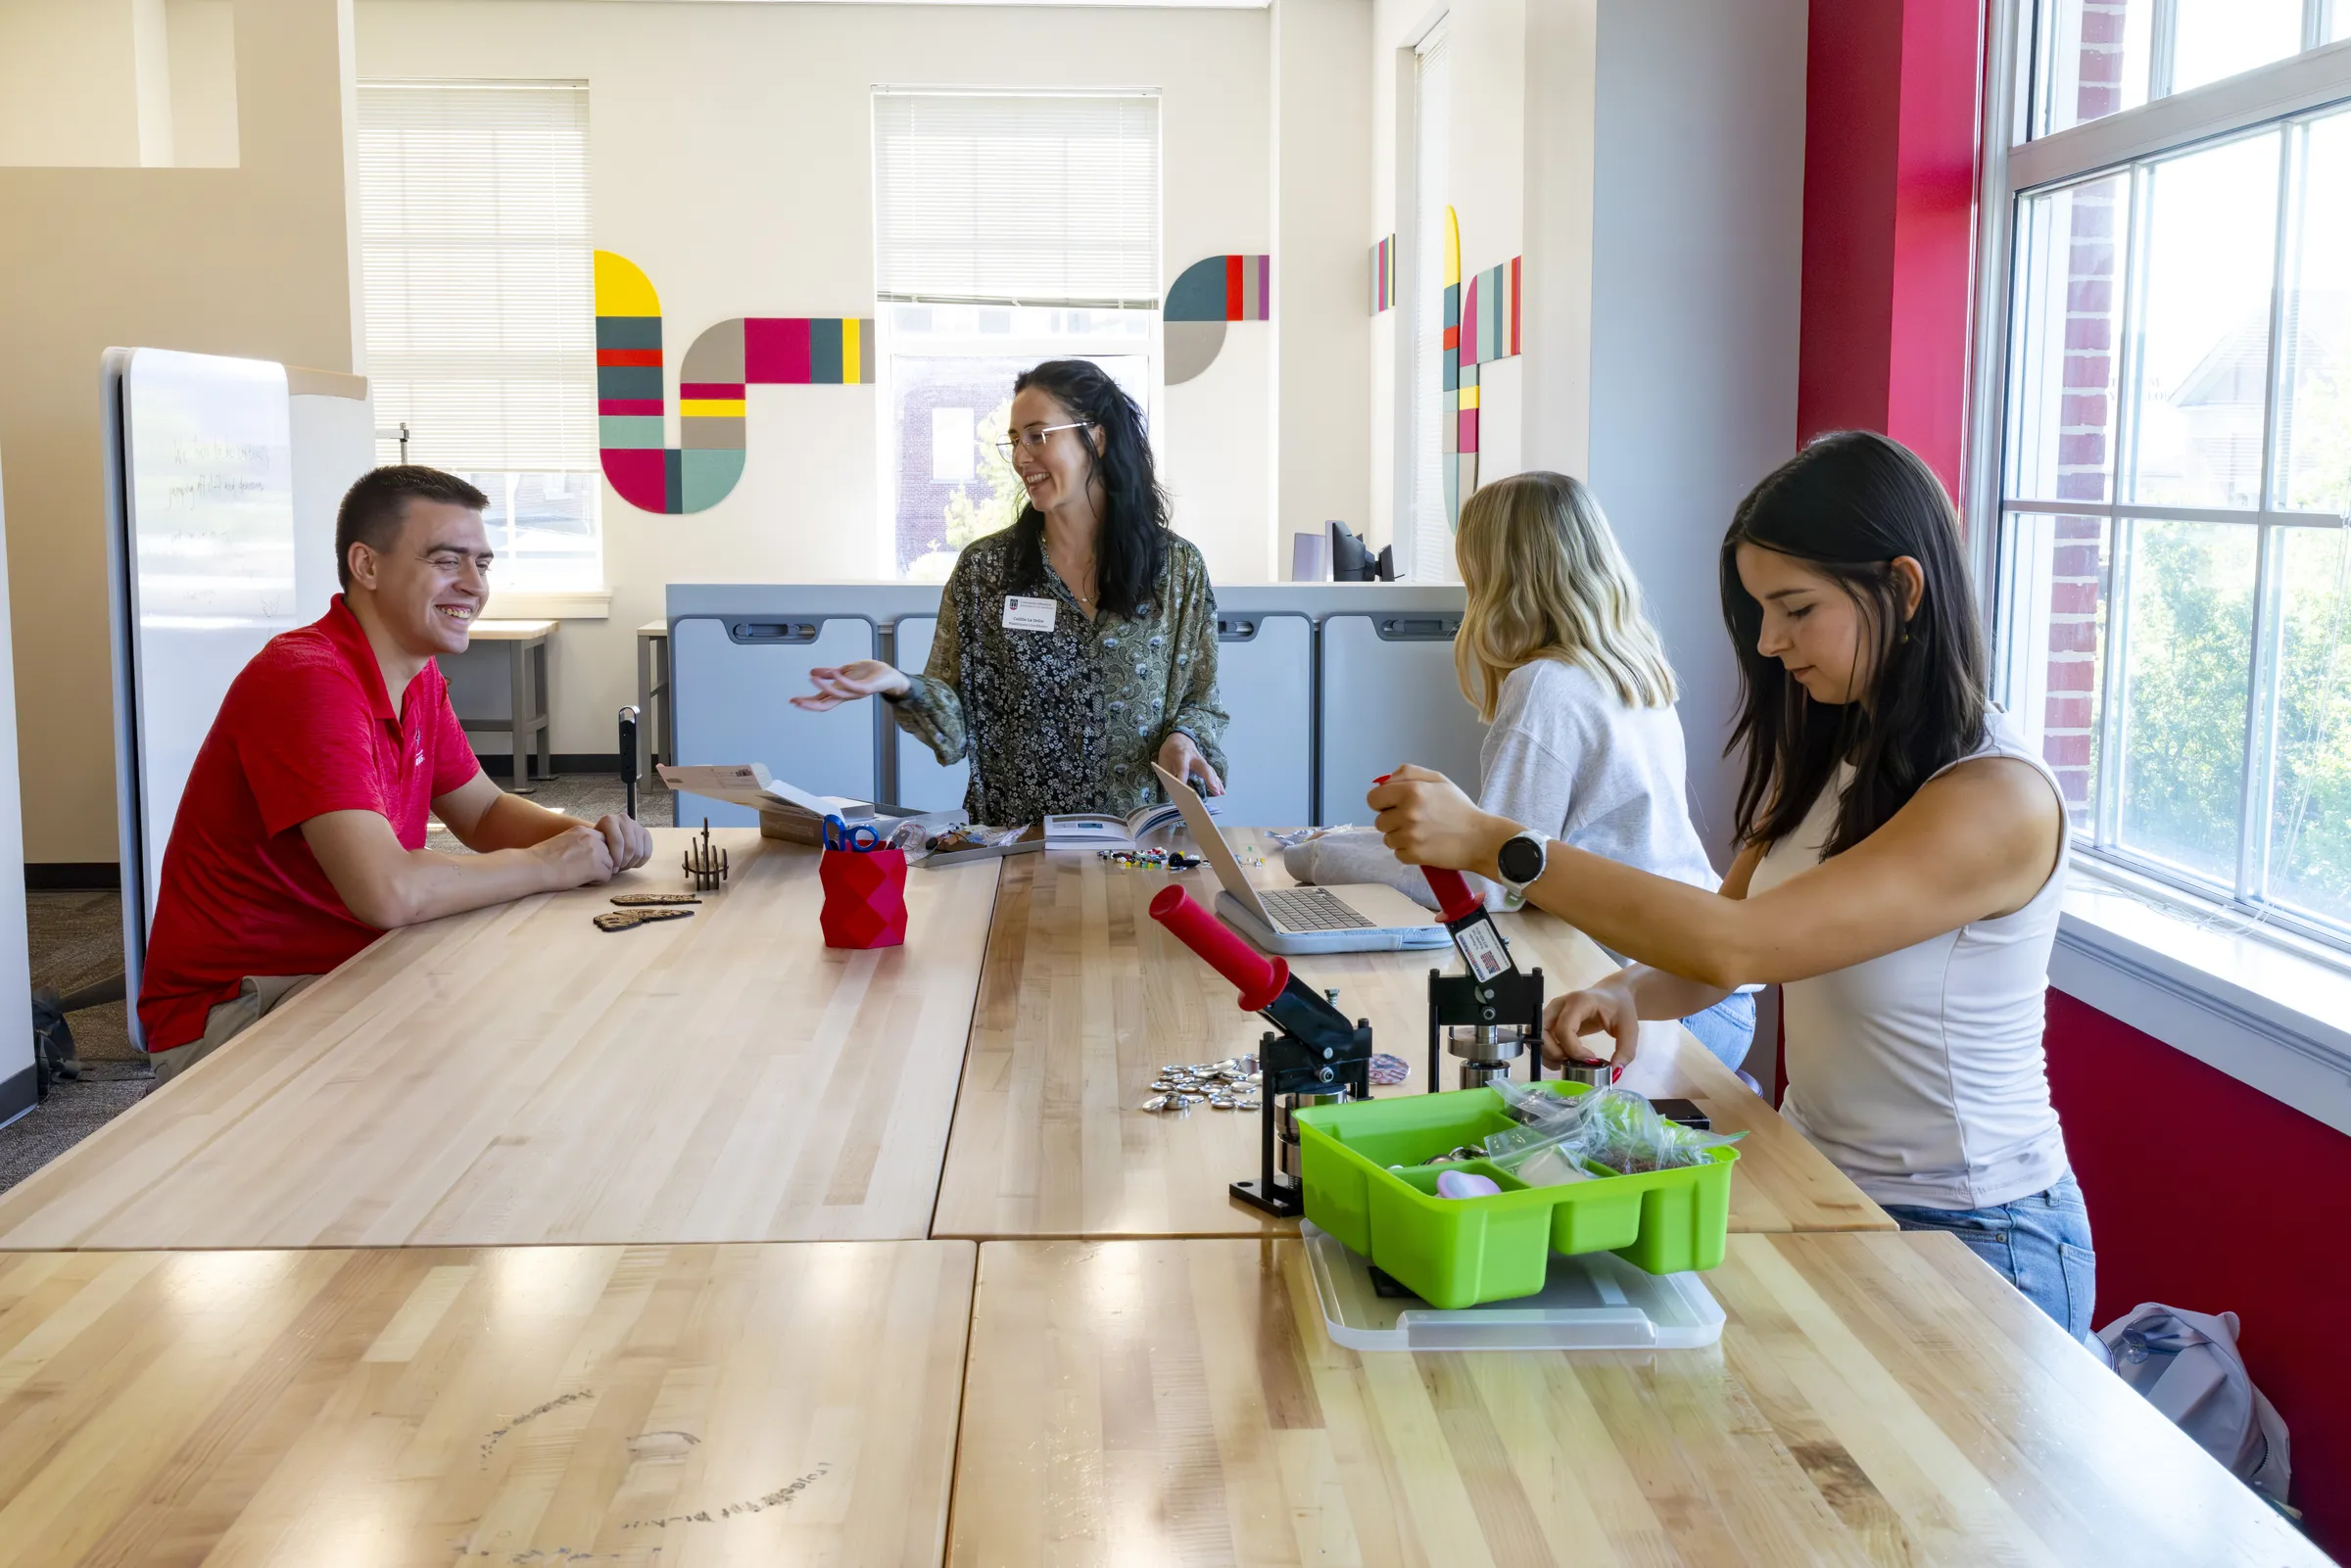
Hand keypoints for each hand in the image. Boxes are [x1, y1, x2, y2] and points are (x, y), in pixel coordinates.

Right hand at [533, 823, 616, 886]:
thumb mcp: (563, 842)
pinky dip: (597, 882)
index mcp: (582, 830)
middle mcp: (591, 837)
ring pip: (610, 865)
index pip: (603, 840)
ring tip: (581, 876)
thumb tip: (589, 856)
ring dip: (599, 872)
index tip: (585, 862)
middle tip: (583, 871)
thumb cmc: (541, 859)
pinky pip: (607, 876)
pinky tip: (582, 881)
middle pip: (609, 853)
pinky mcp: (596, 866)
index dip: (597, 853)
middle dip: (601, 863)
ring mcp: (596, 851)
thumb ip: (579, 844)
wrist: (533, 867)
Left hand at [593, 813, 653, 870]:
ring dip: (631, 863)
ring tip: (623, 866)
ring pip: (639, 851)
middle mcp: (624, 819)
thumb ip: (598, 850)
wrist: (607, 835)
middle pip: (630, 847)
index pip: (617, 841)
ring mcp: (637, 825)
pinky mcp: (645, 833)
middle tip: (618, 869)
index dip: (616, 858)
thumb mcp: (594, 843)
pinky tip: (632, 864)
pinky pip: (647, 853)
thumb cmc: (598, 842)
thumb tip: (607, 863)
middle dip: (624, 862)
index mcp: (609, 820)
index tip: (612, 869)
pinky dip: (640, 862)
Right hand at [792, 660, 909, 711]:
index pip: (820, 700)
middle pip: (825, 704)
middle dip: (809, 703)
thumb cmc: (869, 674)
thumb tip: (811, 672)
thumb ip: (829, 673)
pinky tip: (835, 673)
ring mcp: (856, 693)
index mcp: (840, 692)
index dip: (807, 702)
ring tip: (812, 679)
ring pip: (837, 695)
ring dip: (823, 687)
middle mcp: (847, 695)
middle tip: (796, 701)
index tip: (793, 701)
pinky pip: (852, 686)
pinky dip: (843, 681)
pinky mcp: (866, 689)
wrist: (889, 675)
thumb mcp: (844, 671)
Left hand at [1157, 731, 1223, 795]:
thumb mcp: (1163, 760)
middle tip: (1213, 789)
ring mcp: (1201, 760)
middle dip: (1209, 778)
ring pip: (1210, 771)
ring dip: (1216, 782)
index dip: (1183, 779)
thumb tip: (1171, 790)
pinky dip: (1217, 782)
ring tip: (1220, 793)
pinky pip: (1212, 773)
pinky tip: (1221, 791)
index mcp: (1181, 755)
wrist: (1179, 738)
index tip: (1183, 791)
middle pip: (1203, 767)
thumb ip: (1167, 774)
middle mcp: (1194, 757)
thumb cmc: (1170, 751)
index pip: (1183, 768)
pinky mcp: (1204, 764)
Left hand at [1366, 763, 1512, 872]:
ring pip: (1387, 838)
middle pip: (1379, 820)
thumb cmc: (1459, 808)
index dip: (1382, 802)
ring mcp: (1409, 836)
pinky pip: (1398, 853)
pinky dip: (1408, 851)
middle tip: (1414, 820)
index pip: (1373, 798)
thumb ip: (1408, 773)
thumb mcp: (1438, 780)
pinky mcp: (1413, 855)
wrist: (1480, 839)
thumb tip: (1383, 782)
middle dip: (1392, 820)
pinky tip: (1424, 845)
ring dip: (1399, 837)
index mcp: (1411, 791)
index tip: (1393, 805)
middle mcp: (1407, 813)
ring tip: (1420, 833)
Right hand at [1543, 975, 1639, 1070]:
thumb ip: (1625, 1052)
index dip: (1573, 1050)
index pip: (1564, 1029)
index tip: (1591, 1060)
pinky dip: (1547, 1052)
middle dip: (1554, 1053)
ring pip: (1537, 1036)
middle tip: (1573, 1063)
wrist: (1613, 995)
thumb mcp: (1630, 1030)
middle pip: (1543, 1031)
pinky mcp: (1550, 1019)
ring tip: (1568, 1063)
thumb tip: (1614, 1073)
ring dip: (1548, 1054)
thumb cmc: (1621, 1009)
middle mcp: (1560, 1004)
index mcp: (1580, 1002)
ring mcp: (1552, 1011)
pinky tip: (1564, 1059)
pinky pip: (1540, 1038)